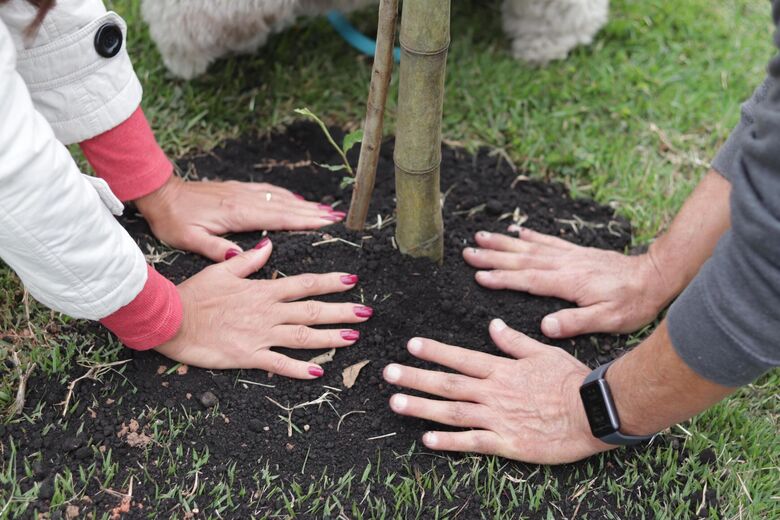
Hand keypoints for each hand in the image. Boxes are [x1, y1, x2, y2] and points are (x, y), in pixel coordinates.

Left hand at [135, 176, 342, 261]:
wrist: (158, 193)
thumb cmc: (172, 220)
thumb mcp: (189, 240)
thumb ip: (217, 249)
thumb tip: (244, 256)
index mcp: (237, 213)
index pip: (279, 217)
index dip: (305, 220)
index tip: (327, 222)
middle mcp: (244, 199)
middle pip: (286, 206)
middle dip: (314, 212)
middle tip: (338, 217)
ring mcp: (241, 192)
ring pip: (280, 198)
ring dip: (304, 204)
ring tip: (326, 210)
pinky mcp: (236, 189)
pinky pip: (268, 191)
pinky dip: (287, 196)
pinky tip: (296, 200)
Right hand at [155, 238, 372, 377]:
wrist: (170, 319)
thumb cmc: (193, 294)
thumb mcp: (222, 270)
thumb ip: (249, 260)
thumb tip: (270, 246)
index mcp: (262, 290)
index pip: (304, 284)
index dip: (330, 283)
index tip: (352, 281)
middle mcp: (267, 312)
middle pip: (312, 311)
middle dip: (342, 311)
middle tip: (366, 313)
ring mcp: (260, 335)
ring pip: (303, 337)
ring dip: (331, 338)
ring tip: (354, 338)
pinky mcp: (248, 356)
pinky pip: (280, 364)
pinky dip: (300, 369)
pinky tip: (319, 372)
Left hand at [383, 320, 609, 463]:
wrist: (594, 412)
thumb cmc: (571, 380)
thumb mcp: (543, 352)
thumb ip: (514, 341)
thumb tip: (492, 325)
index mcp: (502, 369)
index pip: (461, 357)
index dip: (434, 350)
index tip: (411, 344)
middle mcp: (494, 392)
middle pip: (448, 383)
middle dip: (416, 377)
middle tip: (388, 373)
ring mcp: (498, 418)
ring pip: (452, 411)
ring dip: (422, 407)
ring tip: (396, 403)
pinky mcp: (507, 443)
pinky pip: (472, 442)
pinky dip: (449, 441)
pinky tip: (427, 440)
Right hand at [463, 226, 669, 337]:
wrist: (655, 277)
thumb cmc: (632, 303)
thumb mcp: (607, 320)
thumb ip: (575, 322)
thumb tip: (544, 326)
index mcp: (568, 282)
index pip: (527, 279)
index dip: (502, 278)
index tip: (478, 276)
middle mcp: (564, 264)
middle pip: (521, 259)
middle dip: (492, 256)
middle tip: (467, 251)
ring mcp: (570, 255)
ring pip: (530, 247)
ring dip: (504, 243)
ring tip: (481, 237)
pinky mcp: (577, 252)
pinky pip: (549, 241)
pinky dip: (531, 236)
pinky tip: (518, 233)